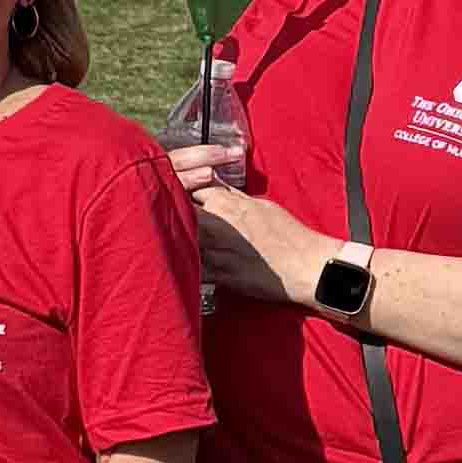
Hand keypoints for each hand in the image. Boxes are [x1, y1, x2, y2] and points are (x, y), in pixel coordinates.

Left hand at [167, 147, 321, 307]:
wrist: (307, 266)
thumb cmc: (289, 236)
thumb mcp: (261, 205)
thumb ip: (233, 196)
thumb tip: (215, 186)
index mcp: (227, 204)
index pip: (186, 189)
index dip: (175, 191)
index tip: (167, 194)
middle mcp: (217, 226)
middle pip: (177, 214)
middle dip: (165, 213)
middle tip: (154, 215)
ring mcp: (216, 252)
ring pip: (179, 242)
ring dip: (171, 240)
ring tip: (159, 241)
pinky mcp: (219, 276)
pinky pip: (191, 269)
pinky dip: (182, 265)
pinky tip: (175, 265)